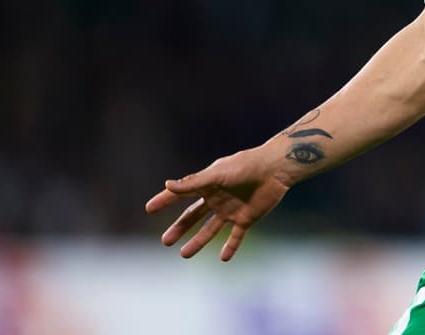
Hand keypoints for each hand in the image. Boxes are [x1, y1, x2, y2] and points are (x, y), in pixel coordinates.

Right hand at [145, 149, 290, 260]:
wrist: (276, 169)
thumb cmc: (246, 166)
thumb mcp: (218, 174)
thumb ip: (194, 183)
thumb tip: (168, 185)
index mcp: (209, 184)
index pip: (182, 194)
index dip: (166, 200)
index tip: (149, 208)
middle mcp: (218, 198)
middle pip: (194, 216)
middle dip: (180, 228)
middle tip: (165, 241)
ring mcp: (231, 210)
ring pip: (210, 229)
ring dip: (198, 241)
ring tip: (184, 254)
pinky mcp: (247, 218)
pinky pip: (236, 236)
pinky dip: (230, 247)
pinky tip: (223, 258)